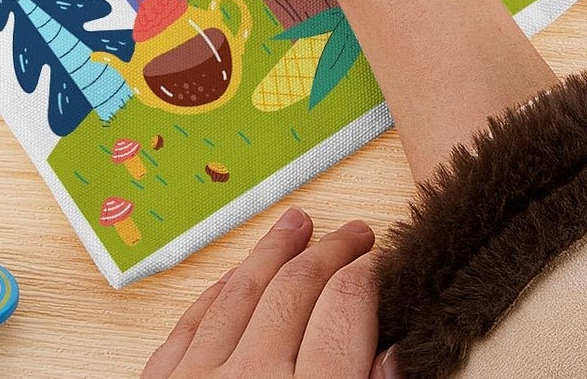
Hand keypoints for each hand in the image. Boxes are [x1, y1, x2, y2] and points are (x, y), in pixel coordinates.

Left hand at [142, 208, 397, 378]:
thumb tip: (395, 355)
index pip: (346, 310)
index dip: (369, 276)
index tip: (382, 259)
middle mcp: (251, 378)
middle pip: (295, 291)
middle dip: (330, 253)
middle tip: (354, 233)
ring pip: (240, 294)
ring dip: (272, 254)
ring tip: (295, 225)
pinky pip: (191, 326)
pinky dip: (219, 293)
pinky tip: (235, 276)